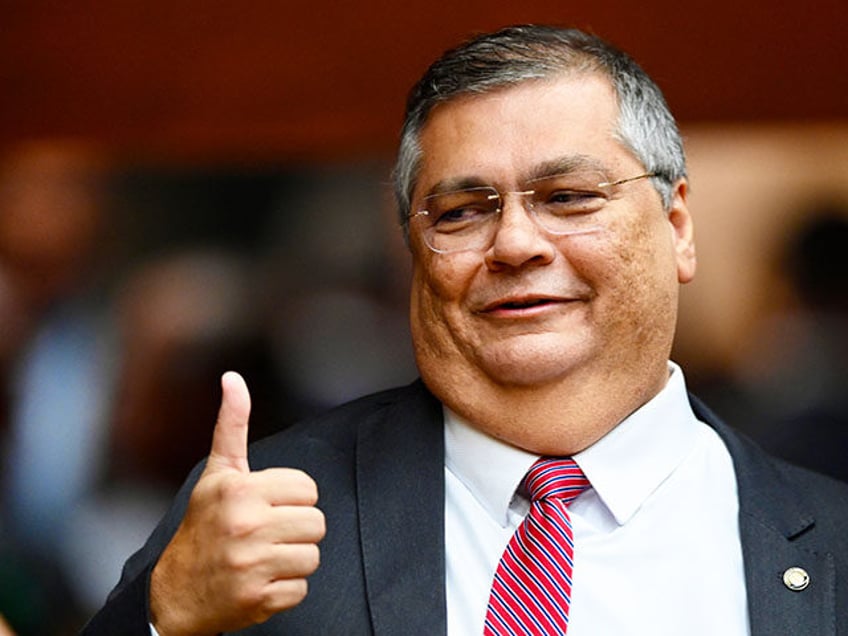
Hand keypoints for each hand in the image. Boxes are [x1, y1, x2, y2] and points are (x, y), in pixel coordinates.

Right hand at [150, 372, 324, 635]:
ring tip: (264, 556)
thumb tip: (233, 378)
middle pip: (317, 523)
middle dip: (297, 529)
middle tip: (268, 533)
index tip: (267, 506)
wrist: (173, 593)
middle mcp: (247, 526)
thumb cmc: (203, 527)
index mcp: (242, 490)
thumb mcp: (218, 473)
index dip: (292, 498)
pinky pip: (301, 590)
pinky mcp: (259, 599)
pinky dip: (285, 589)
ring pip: (313, 556)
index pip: (308, 489)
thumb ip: (232, 425)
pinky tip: (260, 581)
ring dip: (293, 559)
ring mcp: (253, 565)